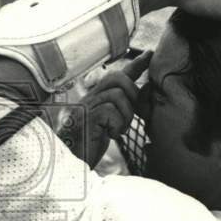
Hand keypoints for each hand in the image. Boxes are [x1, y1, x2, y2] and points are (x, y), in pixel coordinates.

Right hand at [60, 50, 151, 167]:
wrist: (70, 165)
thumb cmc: (88, 149)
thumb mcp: (109, 127)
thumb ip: (123, 110)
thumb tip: (145, 92)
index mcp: (95, 99)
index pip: (118, 76)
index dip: (136, 64)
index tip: (150, 54)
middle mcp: (89, 98)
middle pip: (118, 77)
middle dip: (132, 94)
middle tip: (128, 117)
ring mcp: (85, 107)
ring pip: (117, 94)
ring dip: (125, 115)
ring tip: (116, 131)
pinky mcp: (85, 118)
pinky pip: (110, 110)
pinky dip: (117, 124)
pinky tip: (110, 135)